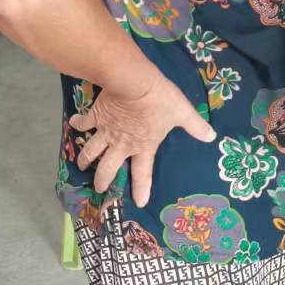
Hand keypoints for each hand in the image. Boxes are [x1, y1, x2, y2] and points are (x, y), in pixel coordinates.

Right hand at [70, 73, 215, 206]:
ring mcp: (106, 132)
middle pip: (108, 168)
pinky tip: (73, 123)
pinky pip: (83, 122)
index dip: (142, 189)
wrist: (134, 82)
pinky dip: (77, 123)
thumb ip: (195, 125)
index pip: (143, 173)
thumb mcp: (182, 112)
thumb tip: (212, 137)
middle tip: (99, 188)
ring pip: (91, 151)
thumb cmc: (160, 99)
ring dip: (86, 159)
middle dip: (102, 180)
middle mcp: (122, 144)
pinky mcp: (96, 116)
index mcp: (144, 146)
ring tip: (82, 165)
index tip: (139, 202)